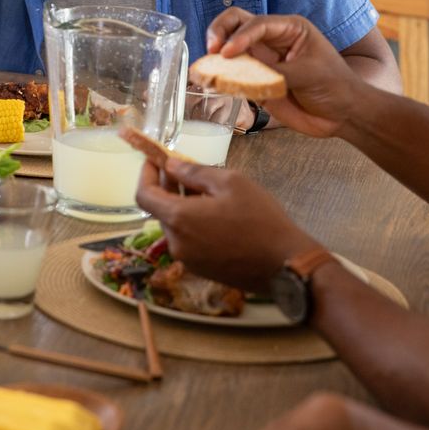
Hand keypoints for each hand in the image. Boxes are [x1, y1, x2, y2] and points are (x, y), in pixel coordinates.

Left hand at [135, 157, 313, 291]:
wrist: (285, 264)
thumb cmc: (259, 218)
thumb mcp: (230, 182)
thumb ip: (194, 172)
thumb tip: (169, 165)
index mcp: (179, 219)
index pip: (143, 195)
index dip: (145, 174)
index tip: (155, 159)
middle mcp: (177, 243)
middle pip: (160, 209)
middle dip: (168, 187)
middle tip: (187, 169)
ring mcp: (188, 260)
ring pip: (175, 224)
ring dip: (182, 204)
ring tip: (209, 191)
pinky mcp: (201, 269)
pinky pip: (188, 240)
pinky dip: (192, 222)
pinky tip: (216, 214)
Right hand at [208, 10, 366, 138]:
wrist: (342, 115)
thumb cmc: (335, 86)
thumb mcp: (308, 74)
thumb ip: (276, 73)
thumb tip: (246, 75)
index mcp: (289, 28)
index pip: (257, 23)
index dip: (240, 36)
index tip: (227, 52)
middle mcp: (271, 40)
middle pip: (236, 23)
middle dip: (220, 31)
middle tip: (212, 49)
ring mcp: (262, 59)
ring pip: (230, 47)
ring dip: (215, 53)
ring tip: (205, 66)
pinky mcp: (256, 80)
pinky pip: (233, 74)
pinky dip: (220, 76)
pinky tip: (211, 81)